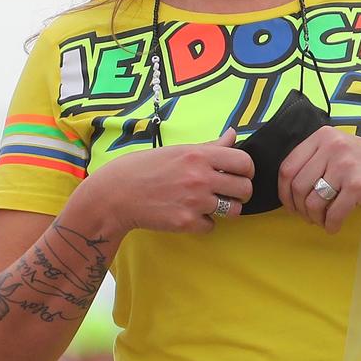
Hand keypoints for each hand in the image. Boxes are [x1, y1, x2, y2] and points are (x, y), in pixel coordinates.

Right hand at [83, 129, 253, 234]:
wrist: (114, 195)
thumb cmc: (144, 168)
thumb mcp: (177, 150)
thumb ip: (209, 146)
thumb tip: (233, 134)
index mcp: (199, 155)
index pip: (245, 162)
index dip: (247, 170)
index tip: (239, 175)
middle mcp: (200, 177)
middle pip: (245, 189)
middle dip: (240, 193)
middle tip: (228, 193)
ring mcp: (194, 201)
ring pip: (233, 211)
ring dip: (225, 209)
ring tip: (209, 204)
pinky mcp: (185, 222)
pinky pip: (211, 226)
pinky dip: (203, 223)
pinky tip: (188, 214)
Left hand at [280, 128, 360, 232]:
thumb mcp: (342, 150)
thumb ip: (316, 160)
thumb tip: (288, 188)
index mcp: (324, 136)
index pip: (288, 167)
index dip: (284, 192)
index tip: (291, 205)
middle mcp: (333, 146)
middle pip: (297, 186)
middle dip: (299, 209)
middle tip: (309, 217)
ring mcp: (346, 166)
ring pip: (312, 202)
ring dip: (314, 218)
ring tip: (323, 221)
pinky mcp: (359, 186)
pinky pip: (333, 213)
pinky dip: (330, 225)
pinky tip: (334, 226)